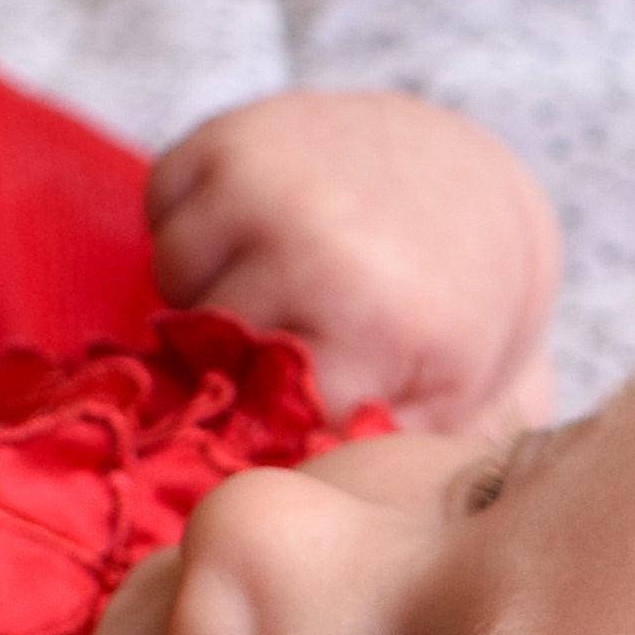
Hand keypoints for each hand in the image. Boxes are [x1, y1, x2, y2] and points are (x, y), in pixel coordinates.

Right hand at [147, 89, 560, 434]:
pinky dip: (194, 229)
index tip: (306, 410)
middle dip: (242, 359)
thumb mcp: (450, 405)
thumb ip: (377, 452)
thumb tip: (296, 500)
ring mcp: (265, 182)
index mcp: (375, 326)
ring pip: (174, 280)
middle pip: (211, 348)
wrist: (473, 186)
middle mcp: (314, 247)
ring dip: (208, 292)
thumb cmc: (455, 317)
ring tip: (280, 290)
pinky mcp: (227, 133)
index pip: (269, 414)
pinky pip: (161, 208)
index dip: (276, 421)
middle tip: (301, 343)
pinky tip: (258, 237)